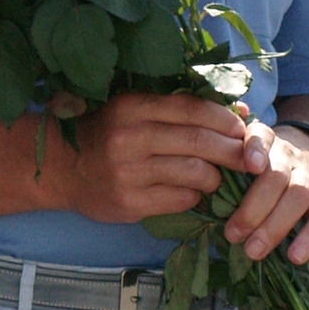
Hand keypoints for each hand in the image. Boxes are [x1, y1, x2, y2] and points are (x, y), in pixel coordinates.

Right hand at [49, 92, 250, 223]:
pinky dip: (194, 196)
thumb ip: (181, 109)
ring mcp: (129, 173)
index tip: (242, 128)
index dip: (224, 119)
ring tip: (214, 177)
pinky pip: (181, 199)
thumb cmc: (107, 133)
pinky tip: (191, 192)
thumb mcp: (135, 110)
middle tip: (246, 158)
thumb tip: (241, 113)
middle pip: (200, 142)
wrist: (62, 168)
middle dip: (232, 150)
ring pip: (195, 173)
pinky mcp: (129, 203)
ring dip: (214, 177)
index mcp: (132, 107)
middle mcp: (130, 137)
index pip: (192, 109)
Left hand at [220, 118, 308, 263]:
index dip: (256, 149)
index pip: (261, 136)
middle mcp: (288, 155)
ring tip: (254, 251)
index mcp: (264, 141)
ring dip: (276, 226)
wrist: (307, 155)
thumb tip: (191, 185)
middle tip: (232, 235)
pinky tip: (295, 257)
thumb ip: (221, 165)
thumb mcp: (241, 156)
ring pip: (299, 195)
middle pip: (277, 176)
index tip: (249, 166)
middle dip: (254, 208)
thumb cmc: (259, 166)